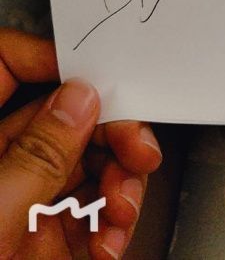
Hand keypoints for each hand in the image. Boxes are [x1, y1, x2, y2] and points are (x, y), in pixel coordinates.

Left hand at [0, 29, 161, 258]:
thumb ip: (34, 158)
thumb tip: (79, 99)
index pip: (3, 66)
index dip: (48, 57)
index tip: (92, 73)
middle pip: (61, 113)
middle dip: (109, 128)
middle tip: (137, 148)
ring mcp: (21, 204)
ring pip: (86, 160)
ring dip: (120, 180)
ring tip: (124, 210)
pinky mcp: (46, 242)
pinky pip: (92, 211)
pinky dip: (114, 224)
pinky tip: (113, 242)